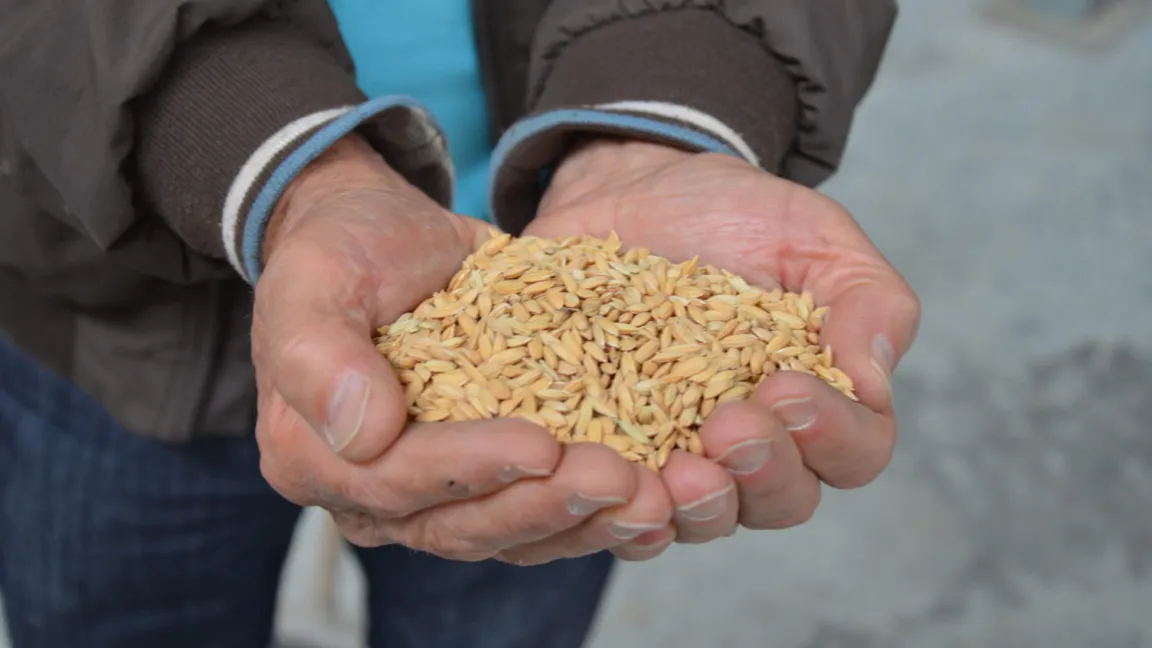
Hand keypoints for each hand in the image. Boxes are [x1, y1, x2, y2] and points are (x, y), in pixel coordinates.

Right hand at [252, 135, 672, 563]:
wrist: (381, 233)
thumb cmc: (340, 249)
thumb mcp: (312, 277)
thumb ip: (319, 353)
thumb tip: (360, 433)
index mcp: (315, 456)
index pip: (396, 481)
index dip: (469, 469)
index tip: (539, 443)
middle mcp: (376, 492)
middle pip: (463, 525)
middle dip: (545, 505)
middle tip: (620, 479)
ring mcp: (440, 491)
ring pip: (514, 532)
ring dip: (585, 522)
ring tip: (654, 501)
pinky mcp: (495, 474)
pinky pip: (546, 507)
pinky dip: (600, 510)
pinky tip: (659, 499)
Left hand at [524, 138, 919, 545]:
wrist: (637, 189)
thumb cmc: (740, 216)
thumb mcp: (817, 238)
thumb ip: (866, 302)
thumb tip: (871, 381)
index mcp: (815, 405)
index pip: (852, 453)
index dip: (832, 437)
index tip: (789, 388)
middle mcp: (750, 446)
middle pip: (778, 502)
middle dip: (761, 473)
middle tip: (728, 426)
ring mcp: (674, 455)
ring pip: (696, 520)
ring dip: (689, 508)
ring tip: (670, 474)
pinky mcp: (604, 448)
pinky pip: (606, 502)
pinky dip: (604, 502)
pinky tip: (592, 473)